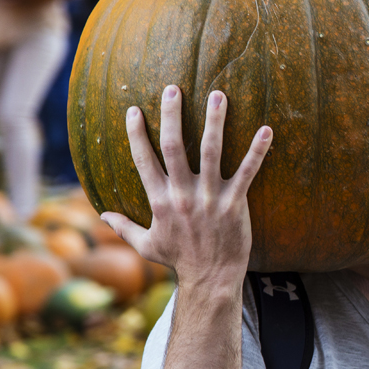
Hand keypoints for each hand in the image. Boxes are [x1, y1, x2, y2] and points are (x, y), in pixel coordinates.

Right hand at [101, 86, 273, 287]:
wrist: (211, 279)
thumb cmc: (180, 260)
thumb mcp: (147, 246)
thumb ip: (124, 227)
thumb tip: (102, 214)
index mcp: (159, 201)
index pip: (143, 160)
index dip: (137, 134)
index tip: (134, 110)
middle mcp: (182, 195)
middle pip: (174, 147)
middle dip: (173, 116)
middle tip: (173, 89)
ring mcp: (210, 198)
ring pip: (212, 152)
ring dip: (215, 122)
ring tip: (218, 95)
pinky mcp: (235, 204)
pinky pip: (248, 172)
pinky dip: (258, 151)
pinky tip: (266, 130)